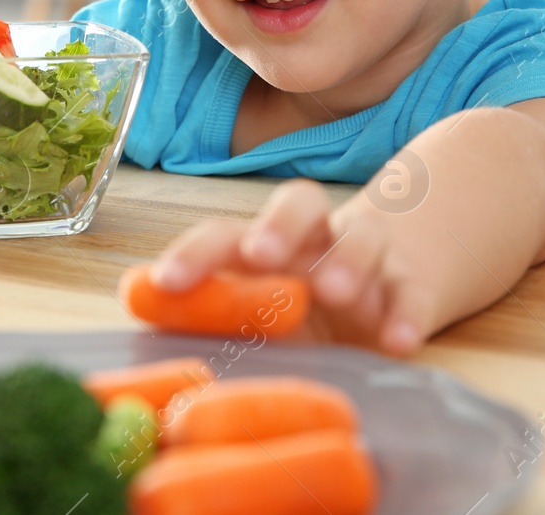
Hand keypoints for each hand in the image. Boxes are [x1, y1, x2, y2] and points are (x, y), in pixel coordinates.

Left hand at [150, 179, 435, 355]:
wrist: (391, 283)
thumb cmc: (300, 301)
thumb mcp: (255, 306)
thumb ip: (201, 302)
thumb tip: (131, 292)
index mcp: (266, 245)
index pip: (227, 233)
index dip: (196, 253)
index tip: (165, 283)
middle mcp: (315, 240)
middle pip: (300, 204)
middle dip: (278, 225)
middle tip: (261, 254)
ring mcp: (368, 260)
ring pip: (362, 238)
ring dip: (348, 260)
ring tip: (338, 293)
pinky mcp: (410, 289)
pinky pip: (413, 293)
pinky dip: (408, 313)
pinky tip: (399, 341)